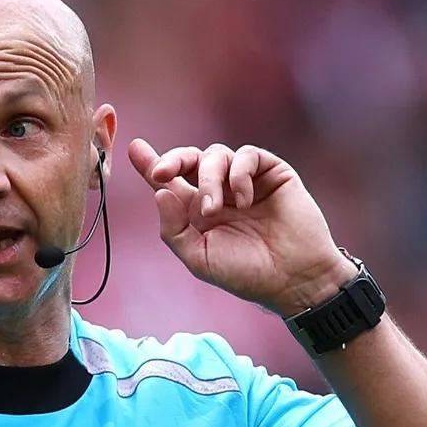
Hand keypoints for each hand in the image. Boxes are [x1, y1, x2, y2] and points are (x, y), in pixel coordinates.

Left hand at [127, 139, 356, 316]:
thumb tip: (160, 191)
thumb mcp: (199, 258)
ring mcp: (246, 181)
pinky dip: (239, 173)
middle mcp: (220, 191)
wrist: (293, 279)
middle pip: (191, 159)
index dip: (151, 163)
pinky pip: (248, 155)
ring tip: (214, 209)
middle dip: (173, 160)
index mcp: (198, 211)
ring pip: (216, 156)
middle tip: (161, 173)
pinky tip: (243, 200)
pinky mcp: (272, 173)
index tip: (134, 148)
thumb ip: (173, 228)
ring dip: (209, 179)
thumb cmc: (246, 273)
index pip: (171, 181)